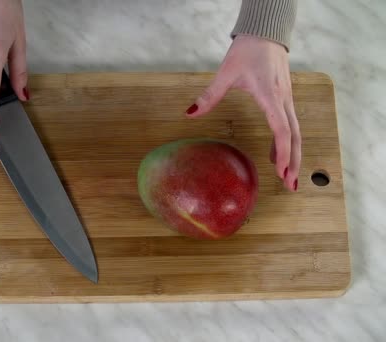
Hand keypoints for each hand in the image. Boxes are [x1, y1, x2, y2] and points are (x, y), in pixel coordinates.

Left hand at [185, 35, 299, 191]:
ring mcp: (287, 99)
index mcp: (270, 96)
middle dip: (294, 162)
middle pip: (295, 136)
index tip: (280, 172)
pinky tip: (274, 155)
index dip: (282, 152)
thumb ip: (209, 95)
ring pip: (296, 131)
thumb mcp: (226, 73)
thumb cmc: (248, 51)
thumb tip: (190, 113)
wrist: (266, 33)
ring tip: (288, 177)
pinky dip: (286, 142)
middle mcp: (283, 100)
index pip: (282, 130)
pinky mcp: (285, 98)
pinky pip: (289, 124)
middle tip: (290, 185)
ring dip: (293, 154)